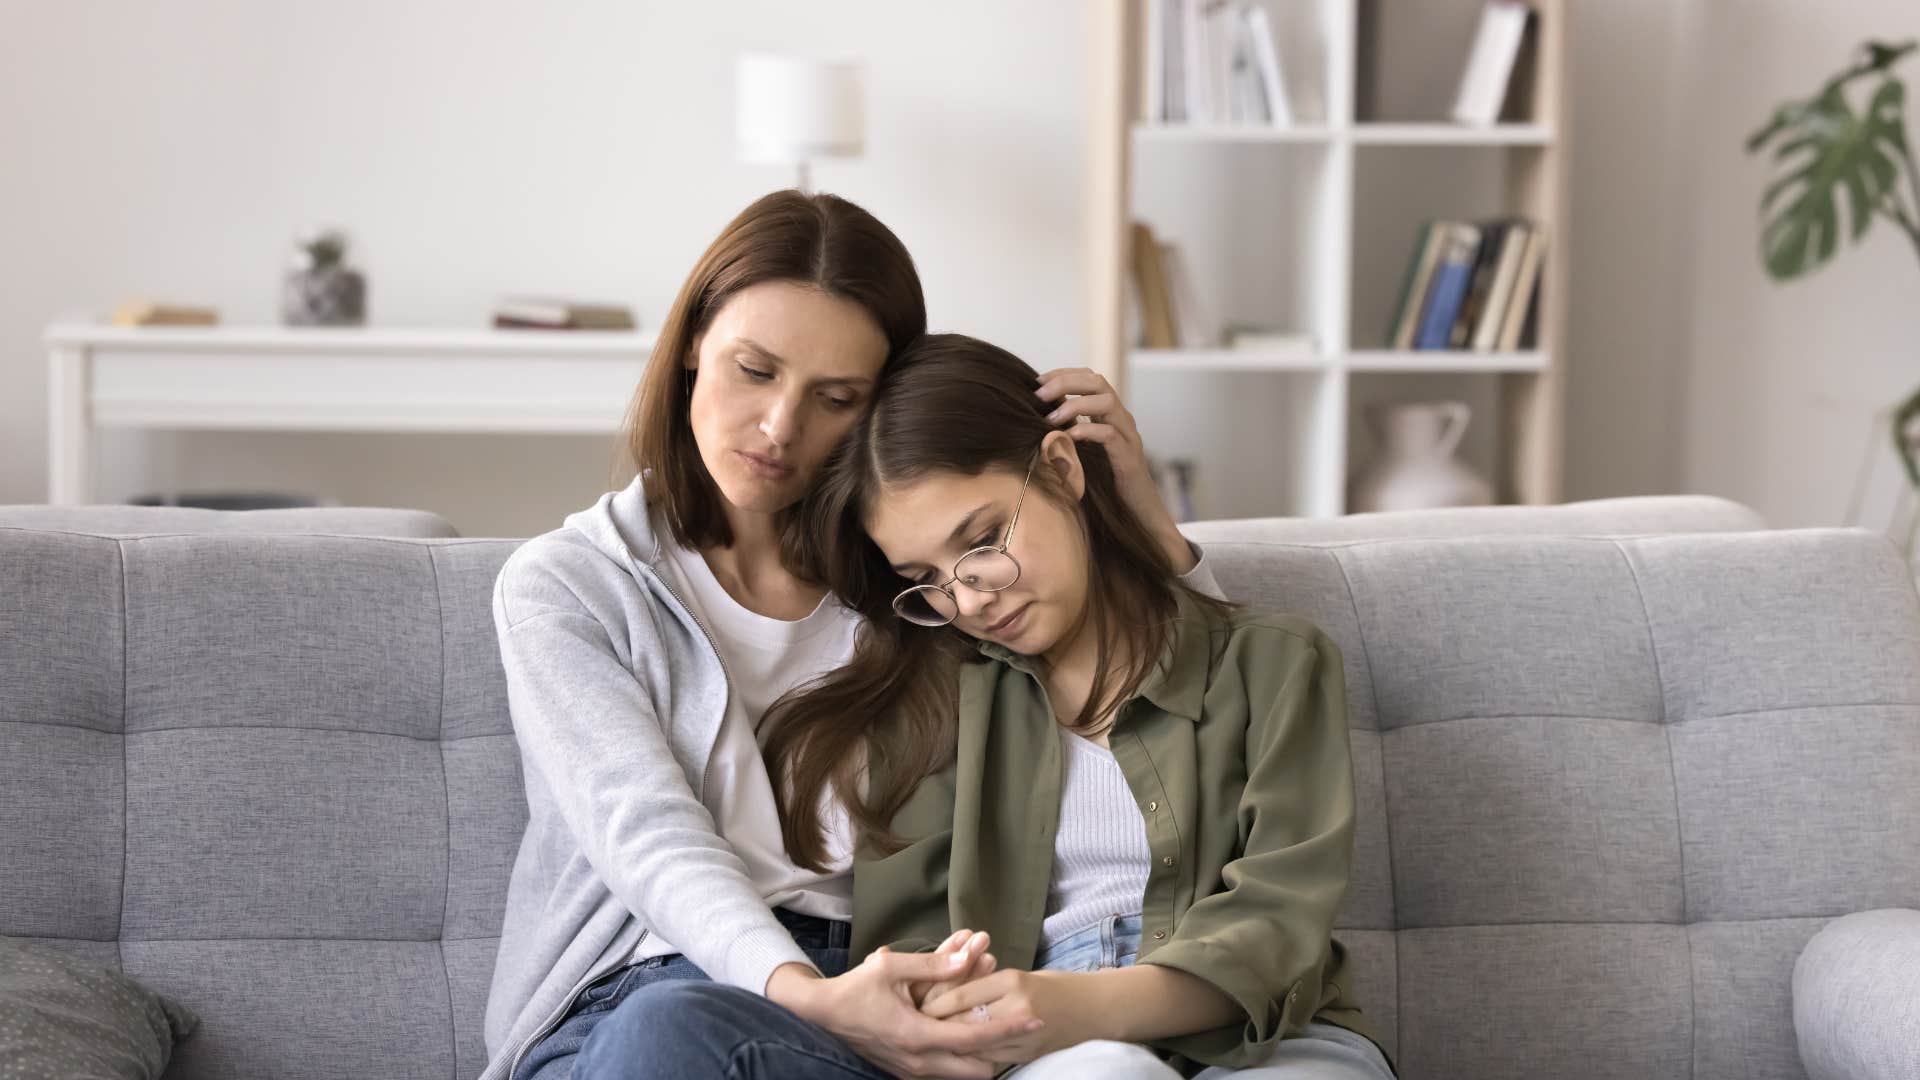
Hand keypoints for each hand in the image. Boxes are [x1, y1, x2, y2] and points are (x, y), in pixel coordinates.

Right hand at [765, 943, 1040, 1078]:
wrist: (821, 1014)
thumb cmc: (856, 987)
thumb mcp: (891, 966)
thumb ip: (934, 964)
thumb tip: (970, 954)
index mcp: (918, 1036)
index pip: (976, 1040)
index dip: (1008, 1030)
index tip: (1035, 1020)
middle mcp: (919, 1063)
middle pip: (978, 1070)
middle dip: (1000, 1050)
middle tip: (1017, 1026)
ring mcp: (912, 1072)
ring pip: (963, 1075)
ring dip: (982, 1055)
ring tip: (997, 1028)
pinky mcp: (907, 1073)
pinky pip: (946, 1073)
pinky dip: (962, 1058)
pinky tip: (968, 1035)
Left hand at [920, 968, 1111, 1064]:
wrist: (1093, 1009)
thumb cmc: (1053, 986)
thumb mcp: (1017, 975)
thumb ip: (984, 983)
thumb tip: (946, 990)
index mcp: (1012, 981)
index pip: (961, 995)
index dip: (934, 1002)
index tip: (914, 1003)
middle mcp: (1016, 1008)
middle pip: (962, 1020)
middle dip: (936, 1024)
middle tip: (914, 1023)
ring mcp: (1022, 1035)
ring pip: (971, 1043)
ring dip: (949, 1042)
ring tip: (927, 1040)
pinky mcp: (1025, 1054)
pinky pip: (987, 1058)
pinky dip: (968, 1055)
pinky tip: (953, 1054)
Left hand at [1035, 367, 1195, 573]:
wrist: (1138, 514)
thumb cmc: (1106, 484)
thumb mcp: (1083, 452)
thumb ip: (1067, 434)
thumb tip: (1032, 423)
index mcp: (1110, 416)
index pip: (1090, 378)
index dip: (1064, 373)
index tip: (1037, 380)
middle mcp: (1121, 420)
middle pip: (1099, 382)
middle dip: (1066, 383)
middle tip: (1039, 395)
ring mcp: (1128, 437)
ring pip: (1108, 402)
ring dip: (1075, 404)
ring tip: (1051, 417)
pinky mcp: (1129, 459)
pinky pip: (1110, 435)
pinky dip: (1088, 431)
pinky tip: (1068, 437)